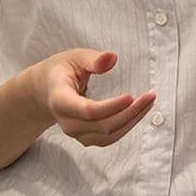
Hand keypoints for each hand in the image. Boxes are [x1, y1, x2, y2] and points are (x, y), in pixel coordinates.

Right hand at [27, 49, 155, 147]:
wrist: (46, 91)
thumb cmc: (61, 71)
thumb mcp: (73, 57)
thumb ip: (92, 59)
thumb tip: (112, 58)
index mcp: (60, 100)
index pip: (87, 111)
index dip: (111, 107)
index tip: (131, 96)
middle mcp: (67, 122)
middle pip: (103, 125)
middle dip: (130, 113)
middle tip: (149, 96)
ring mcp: (76, 133)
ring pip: (109, 135)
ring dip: (132, 120)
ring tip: (149, 102)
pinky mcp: (86, 138)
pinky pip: (110, 138)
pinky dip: (127, 126)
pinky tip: (139, 112)